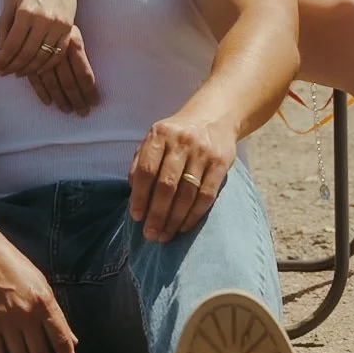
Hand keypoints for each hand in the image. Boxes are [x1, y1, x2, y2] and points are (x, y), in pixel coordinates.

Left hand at [0, 0, 97, 110]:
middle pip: (26, 54)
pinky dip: (47, 65)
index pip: (12, 45)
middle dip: (13, 67)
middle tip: (4, 73)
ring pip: (43, 58)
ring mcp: (58, 26)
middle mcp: (43, 21)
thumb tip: (0, 49)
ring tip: (18, 72)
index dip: (2, 60)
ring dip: (29, 69)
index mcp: (25, 13)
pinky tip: (37, 68)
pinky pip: (58, 54)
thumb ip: (4, 24)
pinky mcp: (69, 29)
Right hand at [26, 25, 96, 116]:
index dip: (89, 90)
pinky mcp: (28, 57)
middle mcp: (59, 49)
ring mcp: (42, 54)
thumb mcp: (74, 34)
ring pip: (52, 82)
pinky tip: (48, 103)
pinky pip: (35, 79)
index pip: (84, 72)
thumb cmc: (61, 21)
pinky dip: (41, 92)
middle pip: (69, 81)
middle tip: (83, 113)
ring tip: (67, 111)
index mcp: (74, 42)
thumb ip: (81, 58)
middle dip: (77, 99)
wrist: (38, 4)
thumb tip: (90, 85)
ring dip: (60, 99)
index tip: (95, 103)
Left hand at [129, 103, 238, 244]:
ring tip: (165, 236)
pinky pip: (206, 195)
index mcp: (160, 135)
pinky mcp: (221, 163)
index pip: (146, 170)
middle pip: (166, 185)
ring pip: (187, 194)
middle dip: (156, 214)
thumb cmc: (177, 135)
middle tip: (150, 235)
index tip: (136, 217)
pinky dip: (194, 215)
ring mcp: (203, 153)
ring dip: (174, 219)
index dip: (139, 197)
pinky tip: (184, 227)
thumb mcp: (155, 139)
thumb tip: (132, 193)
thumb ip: (141, 162)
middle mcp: (181, 142)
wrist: (214, 117)